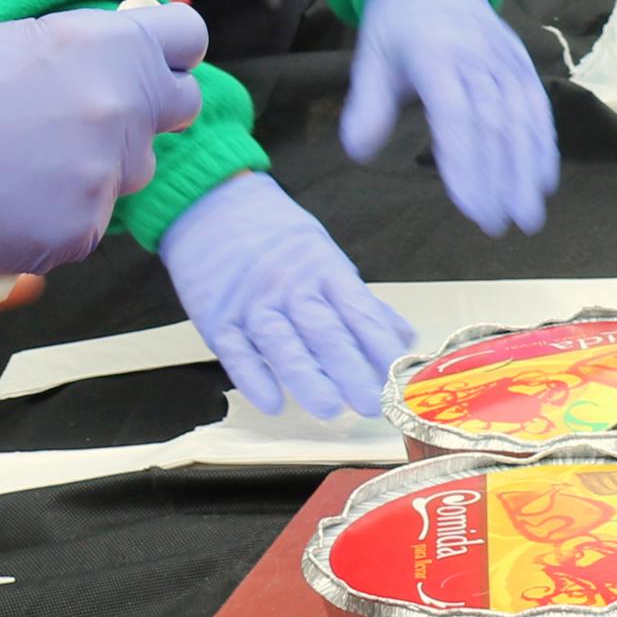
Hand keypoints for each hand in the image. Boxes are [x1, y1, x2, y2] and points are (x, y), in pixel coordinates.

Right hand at [0, 3, 207, 285]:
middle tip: (83, 121)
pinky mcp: (81, 231)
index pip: (189, 37)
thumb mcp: (25, 41)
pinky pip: (89, 221)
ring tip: (24, 165)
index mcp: (111, 47)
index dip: (170, 52)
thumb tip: (135, 58)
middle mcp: (123, 107)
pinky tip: (7, 205)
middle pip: (176, 107)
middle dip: (142, 111)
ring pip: (130, 171)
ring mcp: (106, 174)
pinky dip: (59, 217)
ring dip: (97, 169)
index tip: (155, 63)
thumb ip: (92, 49)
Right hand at [156, 171, 416, 418]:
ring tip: (331, 408)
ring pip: (282, 343)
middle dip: (351, 369)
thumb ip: (361, 303)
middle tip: (373, 403)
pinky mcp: (217, 318)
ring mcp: (252, 302)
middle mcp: (291, 286)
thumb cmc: (278, 239)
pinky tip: (272, 403)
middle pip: (325, 330)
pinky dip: (254, 378)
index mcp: (325, 269)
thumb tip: (403, 337)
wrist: (213, 208)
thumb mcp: (326, 258)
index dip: (381, 346)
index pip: (359, 312)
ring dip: (308, 378)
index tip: (401, 378)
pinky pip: (236, 352)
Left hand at [340, 0, 559, 235]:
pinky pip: (539, 107)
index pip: (457, 115)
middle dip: (500, 179)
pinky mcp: (523, 65)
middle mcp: (479, 57)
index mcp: (436, 54)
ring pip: (523, 119)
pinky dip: (544, 145)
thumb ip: (367, 106)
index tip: (469, 207)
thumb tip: (360, 154)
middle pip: (496, 123)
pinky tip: (545, 181)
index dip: (466, 162)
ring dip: (528, 170)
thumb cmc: (396, 31)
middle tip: (497, 226)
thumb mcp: (370, 61)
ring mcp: (507, 59)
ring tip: (528, 217)